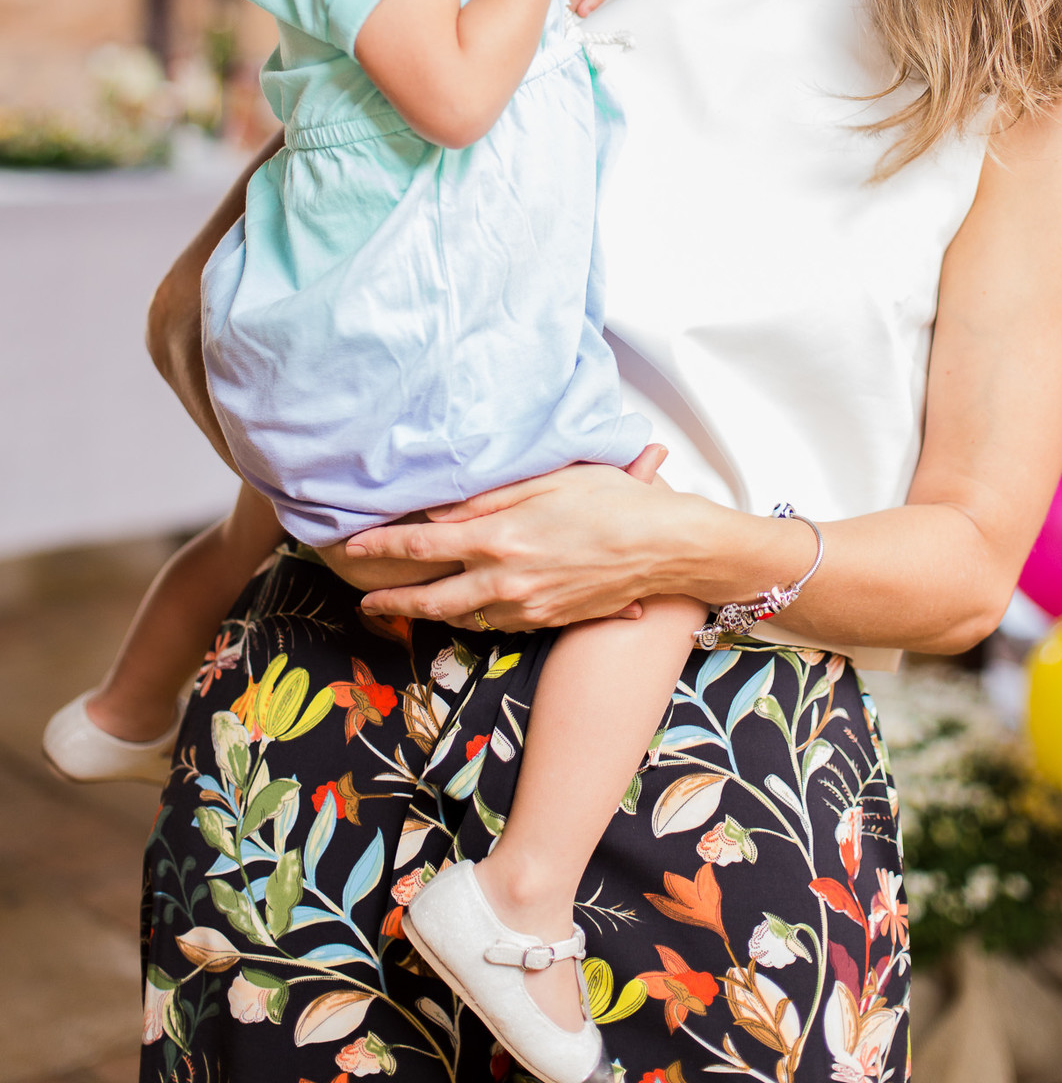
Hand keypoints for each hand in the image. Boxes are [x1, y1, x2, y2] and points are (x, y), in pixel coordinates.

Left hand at [342, 444, 679, 630]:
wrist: (663, 547)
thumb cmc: (610, 501)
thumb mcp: (546, 481)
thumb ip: (488, 499)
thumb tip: (440, 512)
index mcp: (500, 539)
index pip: (423, 547)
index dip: (381, 547)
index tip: (352, 546)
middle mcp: (506, 581)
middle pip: (431, 599)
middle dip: (391, 602)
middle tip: (364, 600)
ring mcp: (526, 608)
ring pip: (462, 619)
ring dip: (429, 614)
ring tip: (404, 607)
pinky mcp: (547, 622)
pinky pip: (496, 627)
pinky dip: (470, 620)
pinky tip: (463, 611)